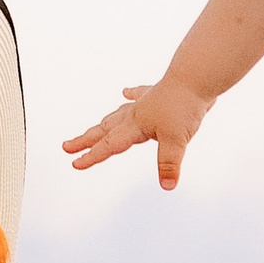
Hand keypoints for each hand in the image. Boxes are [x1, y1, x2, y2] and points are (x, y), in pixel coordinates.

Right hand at [61, 72, 212, 188]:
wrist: (196, 77)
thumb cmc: (184, 105)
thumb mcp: (177, 140)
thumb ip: (169, 164)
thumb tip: (167, 185)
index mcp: (135, 125)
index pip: (110, 145)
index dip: (92, 156)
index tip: (75, 163)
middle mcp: (135, 114)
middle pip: (105, 129)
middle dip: (86, 141)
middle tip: (67, 147)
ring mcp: (145, 103)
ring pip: (118, 115)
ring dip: (104, 124)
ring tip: (93, 129)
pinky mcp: (157, 94)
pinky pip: (140, 95)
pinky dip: (132, 95)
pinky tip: (126, 92)